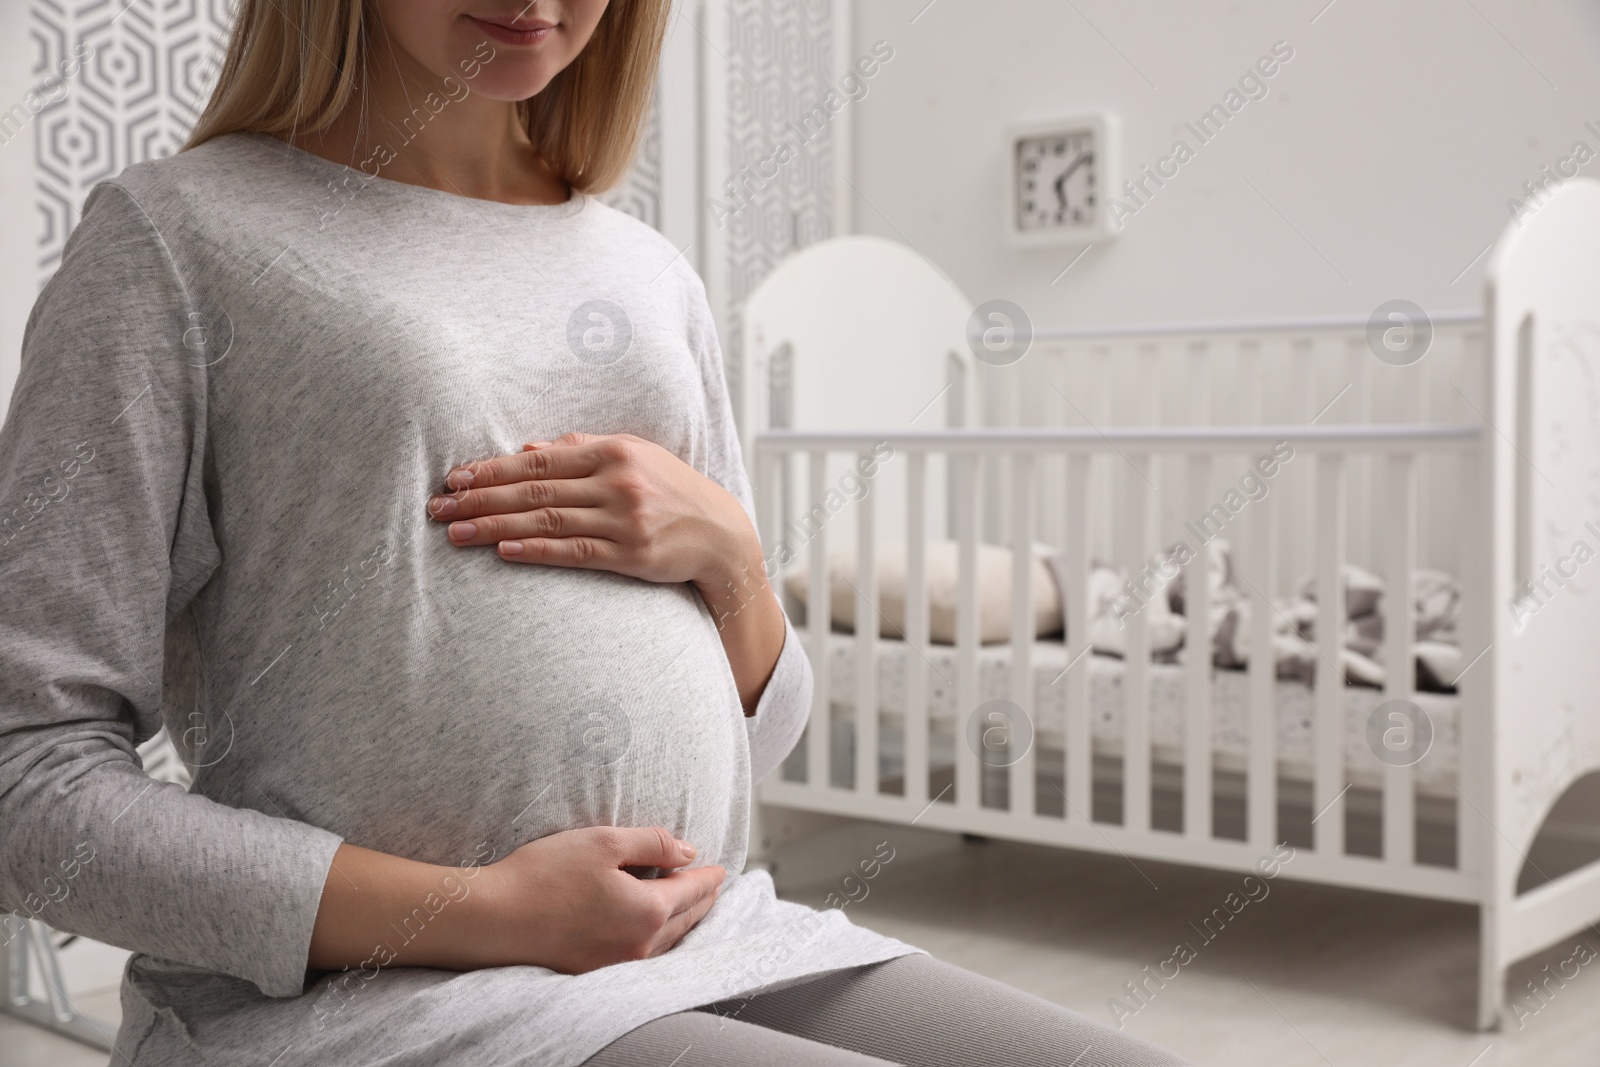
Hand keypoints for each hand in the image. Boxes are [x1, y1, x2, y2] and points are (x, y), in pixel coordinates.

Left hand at [427, 431, 756, 588]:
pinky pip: (573, 552)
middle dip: (480, 499)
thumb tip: (527, 448)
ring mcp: (625, 519)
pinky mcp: (631, 555)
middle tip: (439, 508)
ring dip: (495, 526)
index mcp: (613, 451)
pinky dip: (535, 550)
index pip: (538, 460)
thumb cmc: (670, 491)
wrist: (721, 534)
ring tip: (456, 533)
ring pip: (546, 520)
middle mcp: (617, 482)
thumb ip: (581, 450)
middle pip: (534, 490)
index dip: (492, 469)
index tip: (454, 479)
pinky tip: (503, 550)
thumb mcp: (634, 456)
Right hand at [473, 826, 725, 972]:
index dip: (709, 877)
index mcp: (648, 910)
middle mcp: (639, 944)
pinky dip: (659, 938)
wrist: (492, 919)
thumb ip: (653, 843)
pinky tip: (652, 929)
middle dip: (703, 901)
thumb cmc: (544, 875)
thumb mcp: (604, 842)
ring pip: (666, 942)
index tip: (722, 870)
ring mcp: (617, 964)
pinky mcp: (594, 971)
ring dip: (683, 922)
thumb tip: (688, 851)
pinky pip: (644, 955)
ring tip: (690, 907)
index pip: (692, 891)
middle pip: (685, 920)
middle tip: (713, 888)